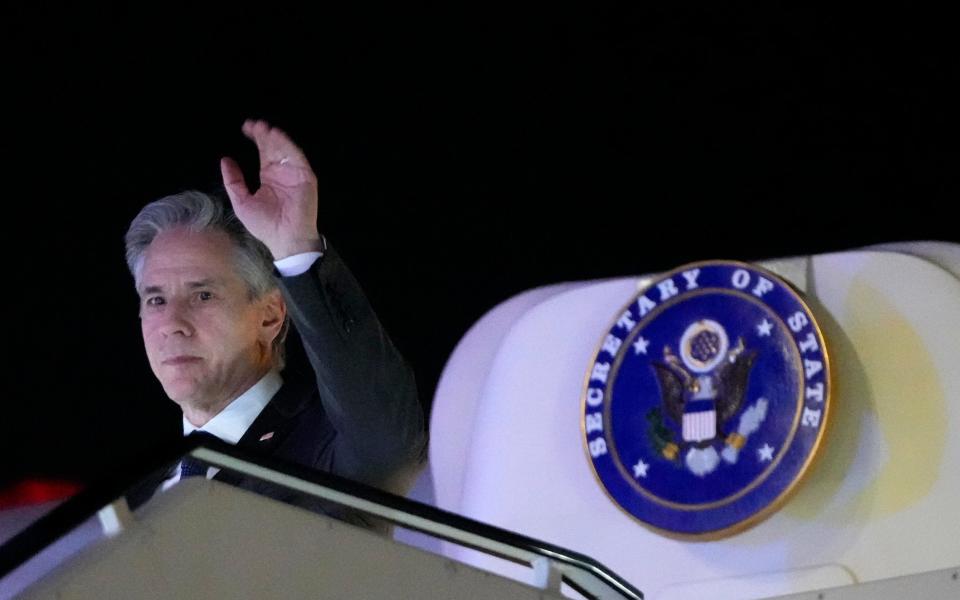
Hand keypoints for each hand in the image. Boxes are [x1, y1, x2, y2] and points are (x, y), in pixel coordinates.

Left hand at [220, 119, 321, 258]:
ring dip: (275, 137)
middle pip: (273, 147)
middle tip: (254, 124)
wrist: (285, 240)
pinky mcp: (305, 177)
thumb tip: (226, 160)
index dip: (255, 138)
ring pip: (285, 149)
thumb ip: (233, 181)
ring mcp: (294, 174)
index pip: (263, 152)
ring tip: (264, 128)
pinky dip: (288, 146)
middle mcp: (282, 172)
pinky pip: (297, 157)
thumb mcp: (241, 202)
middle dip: (264, 134)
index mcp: (268, 177)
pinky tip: (277, 137)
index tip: (245, 128)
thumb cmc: (265, 225)